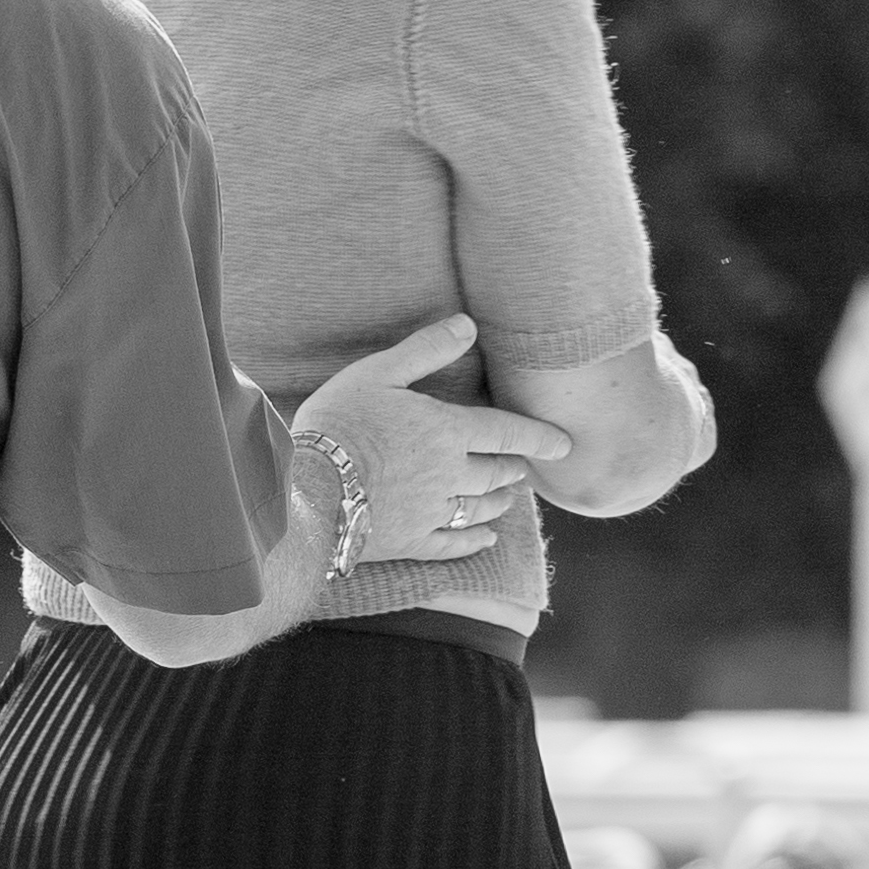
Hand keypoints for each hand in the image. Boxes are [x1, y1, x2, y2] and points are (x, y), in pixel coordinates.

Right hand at [298, 315, 571, 567]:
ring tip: (509, 498)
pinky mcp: (410, 542)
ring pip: (479, 508)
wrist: (305, 491)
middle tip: (525, 469)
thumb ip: (425, 349)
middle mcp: (449, 474)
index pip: (505, 432)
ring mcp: (431, 512)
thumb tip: (468, 324)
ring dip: (499, 502)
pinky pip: (453, 544)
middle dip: (514, 469)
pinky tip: (486, 539)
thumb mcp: (376, 373)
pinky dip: (474, 542)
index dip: (538, 437)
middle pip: (495, 472)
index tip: (564, 445)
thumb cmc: (337, 424)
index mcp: (446, 430)